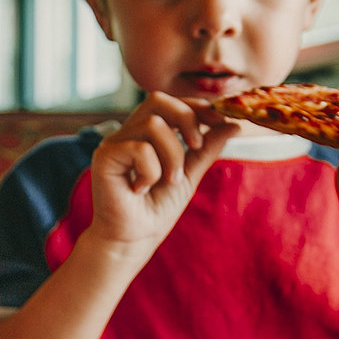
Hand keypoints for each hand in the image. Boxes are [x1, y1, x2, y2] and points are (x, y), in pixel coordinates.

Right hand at [84, 92, 239, 255]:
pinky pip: (140, 149)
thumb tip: (234, 125)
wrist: (134, 239)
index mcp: (145, 133)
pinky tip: (142, 189)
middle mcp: (128, 133)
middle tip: (196, 147)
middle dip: (186, 119)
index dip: (196, 107)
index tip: (219, 122)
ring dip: (172, 155)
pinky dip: (152, 171)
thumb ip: (207, 149)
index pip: (170, 103)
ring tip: (169, 181)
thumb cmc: (156, 210)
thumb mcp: (190, 175)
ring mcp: (114, 143)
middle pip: (157, 100)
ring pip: (153, 125)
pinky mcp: (104, 157)